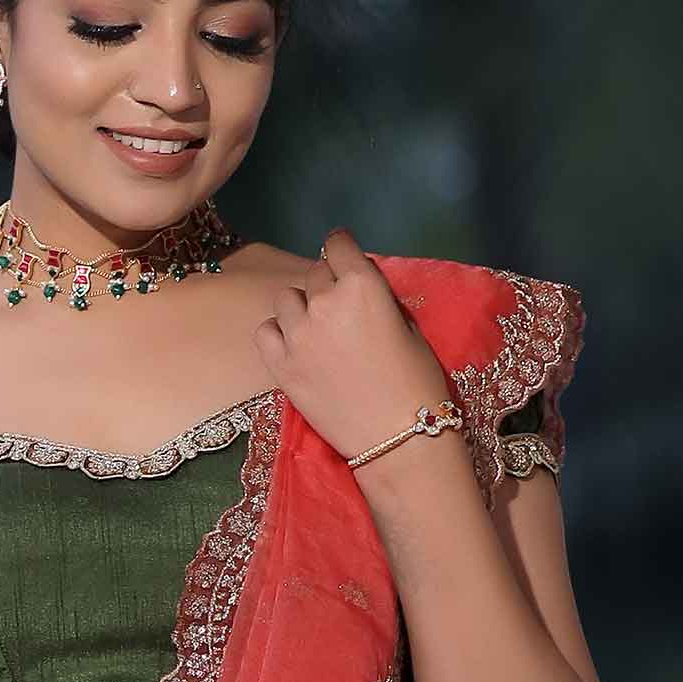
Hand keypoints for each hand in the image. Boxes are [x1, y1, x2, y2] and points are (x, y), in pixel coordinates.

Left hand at [253, 230, 455, 466]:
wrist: (397, 436)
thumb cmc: (416, 381)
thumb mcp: (407, 326)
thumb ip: (377, 299)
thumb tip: (358, 288)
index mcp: (361, 284)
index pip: (336, 245)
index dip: (340, 251)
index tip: (342, 259)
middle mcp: (324, 301)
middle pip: (314, 275)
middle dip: (326, 286)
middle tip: (339, 311)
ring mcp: (298, 334)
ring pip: (286, 299)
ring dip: (300, 307)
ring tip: (314, 329)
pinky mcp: (282, 366)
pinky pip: (265, 331)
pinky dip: (277, 333)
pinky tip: (293, 345)